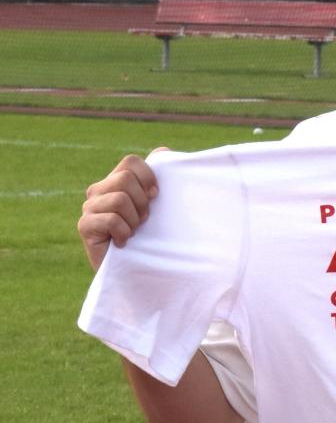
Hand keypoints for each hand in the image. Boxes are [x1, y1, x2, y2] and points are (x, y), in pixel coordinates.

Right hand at [77, 153, 161, 271]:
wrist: (135, 271)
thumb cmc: (148, 238)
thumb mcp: (157, 207)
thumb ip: (157, 180)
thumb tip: (164, 150)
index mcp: (116, 181)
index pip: (131, 161)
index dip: (148, 176)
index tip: (156, 196)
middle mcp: (99, 190)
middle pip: (125, 179)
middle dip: (142, 202)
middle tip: (143, 221)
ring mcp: (89, 207)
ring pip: (119, 199)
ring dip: (134, 220)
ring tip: (132, 232)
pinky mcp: (84, 225)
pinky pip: (111, 219)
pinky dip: (124, 233)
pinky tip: (122, 243)